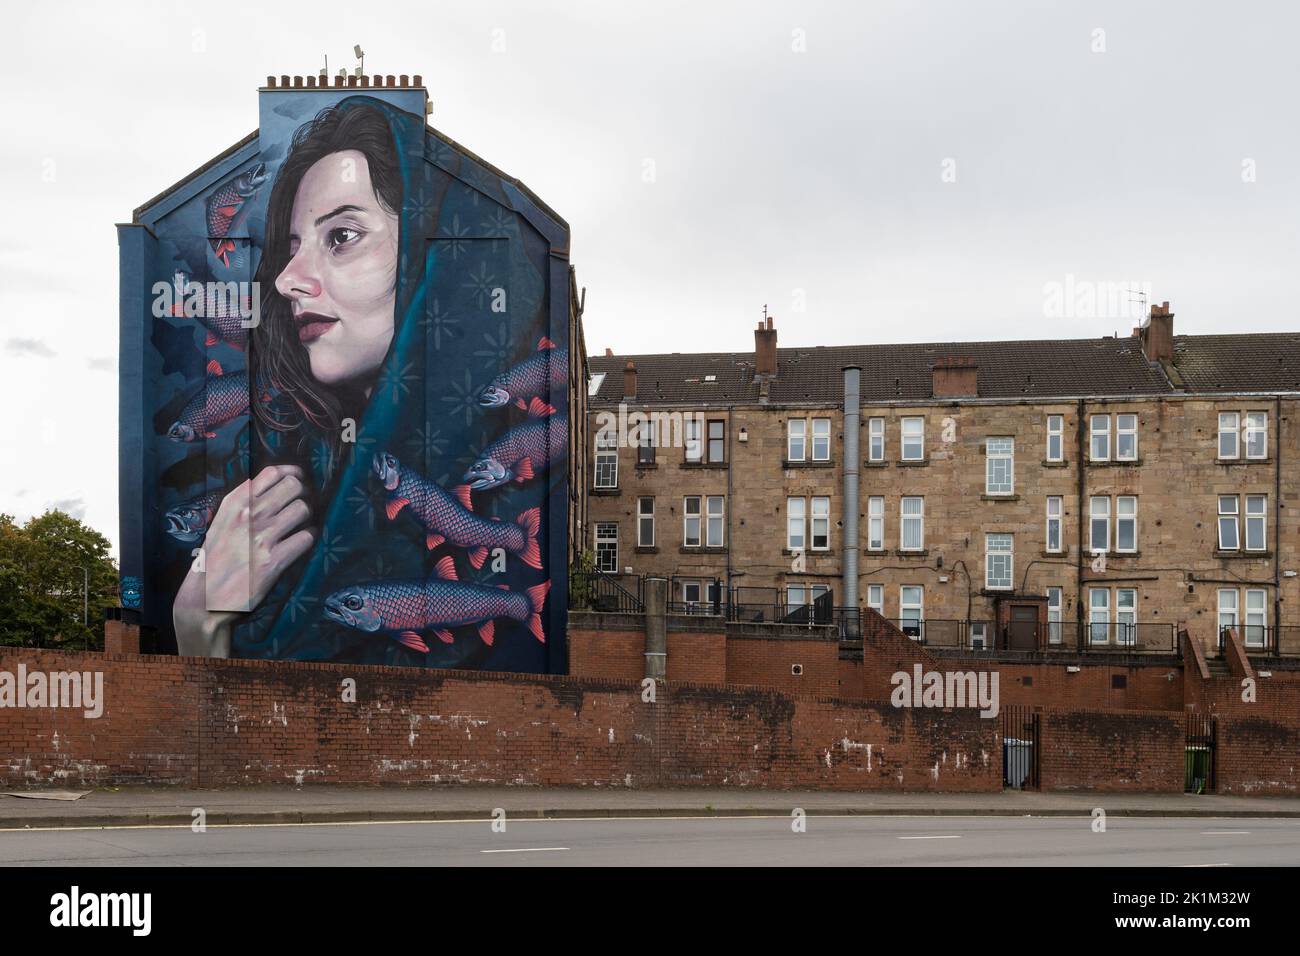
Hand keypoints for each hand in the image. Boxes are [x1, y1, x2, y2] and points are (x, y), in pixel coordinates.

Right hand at [173, 465, 315, 655]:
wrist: (204, 600)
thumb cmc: (213, 561)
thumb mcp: (220, 524)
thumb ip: (242, 505)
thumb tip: (272, 487)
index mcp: (233, 503)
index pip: (272, 473)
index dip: (291, 474)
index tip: (297, 480)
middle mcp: (249, 515)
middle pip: (293, 486)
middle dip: (301, 495)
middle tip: (298, 508)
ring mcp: (262, 537)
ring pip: (302, 509)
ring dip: (305, 518)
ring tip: (298, 527)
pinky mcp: (274, 560)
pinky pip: (305, 538)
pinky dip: (306, 540)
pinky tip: (298, 544)